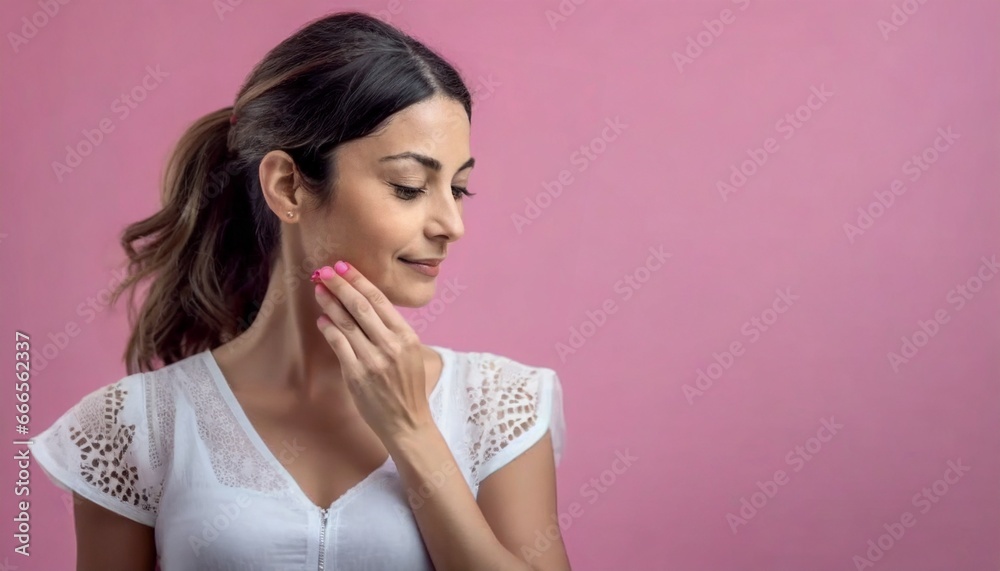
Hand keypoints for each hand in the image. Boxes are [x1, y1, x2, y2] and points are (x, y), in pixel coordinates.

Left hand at [311, 261, 430, 442]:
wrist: (407, 422)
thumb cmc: (408, 387)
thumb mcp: (411, 353)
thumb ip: (392, 332)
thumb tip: (367, 308)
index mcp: (406, 336)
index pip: (379, 300)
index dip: (359, 281)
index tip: (344, 267)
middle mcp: (390, 345)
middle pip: (360, 306)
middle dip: (340, 285)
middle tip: (324, 271)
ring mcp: (373, 360)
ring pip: (346, 323)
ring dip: (330, 303)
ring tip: (319, 290)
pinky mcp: (357, 375)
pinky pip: (339, 345)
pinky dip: (329, 329)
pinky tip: (322, 319)